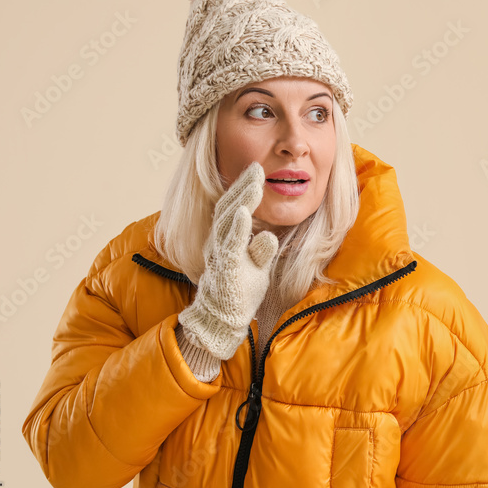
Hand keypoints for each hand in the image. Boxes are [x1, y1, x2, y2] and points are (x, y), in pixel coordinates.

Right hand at [178, 162, 278, 359]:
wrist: (220, 320)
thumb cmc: (238, 291)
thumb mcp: (255, 268)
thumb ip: (261, 251)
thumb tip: (268, 236)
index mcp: (226, 239)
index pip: (233, 207)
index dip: (242, 188)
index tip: (256, 170)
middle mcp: (219, 242)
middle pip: (228, 206)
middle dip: (242, 185)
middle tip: (256, 167)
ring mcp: (221, 254)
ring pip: (228, 221)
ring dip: (242, 200)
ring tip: (254, 183)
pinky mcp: (226, 268)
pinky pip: (230, 245)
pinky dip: (237, 228)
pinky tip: (243, 213)